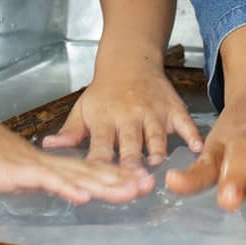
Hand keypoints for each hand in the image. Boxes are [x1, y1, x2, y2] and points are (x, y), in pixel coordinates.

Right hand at [0, 101, 153, 204]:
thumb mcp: (11, 171)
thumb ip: (33, 178)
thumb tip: (50, 186)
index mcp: (48, 164)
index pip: (88, 173)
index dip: (115, 179)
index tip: (140, 184)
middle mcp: (47, 163)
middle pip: (91, 173)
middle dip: (121, 181)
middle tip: (150, 186)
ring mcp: (34, 166)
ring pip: (77, 176)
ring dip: (106, 184)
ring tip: (133, 190)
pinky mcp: (16, 171)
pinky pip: (46, 180)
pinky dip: (67, 188)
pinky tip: (85, 196)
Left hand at [41, 66, 203, 165]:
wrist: (130, 61)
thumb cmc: (104, 92)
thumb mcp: (82, 109)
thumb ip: (70, 132)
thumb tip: (48, 146)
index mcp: (105, 120)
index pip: (101, 146)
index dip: (102, 164)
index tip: (100, 182)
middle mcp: (129, 116)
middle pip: (130, 142)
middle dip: (132, 162)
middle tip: (134, 181)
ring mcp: (153, 111)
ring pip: (156, 134)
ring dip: (157, 149)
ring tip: (158, 166)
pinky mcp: (172, 107)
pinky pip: (184, 121)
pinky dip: (191, 133)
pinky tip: (197, 147)